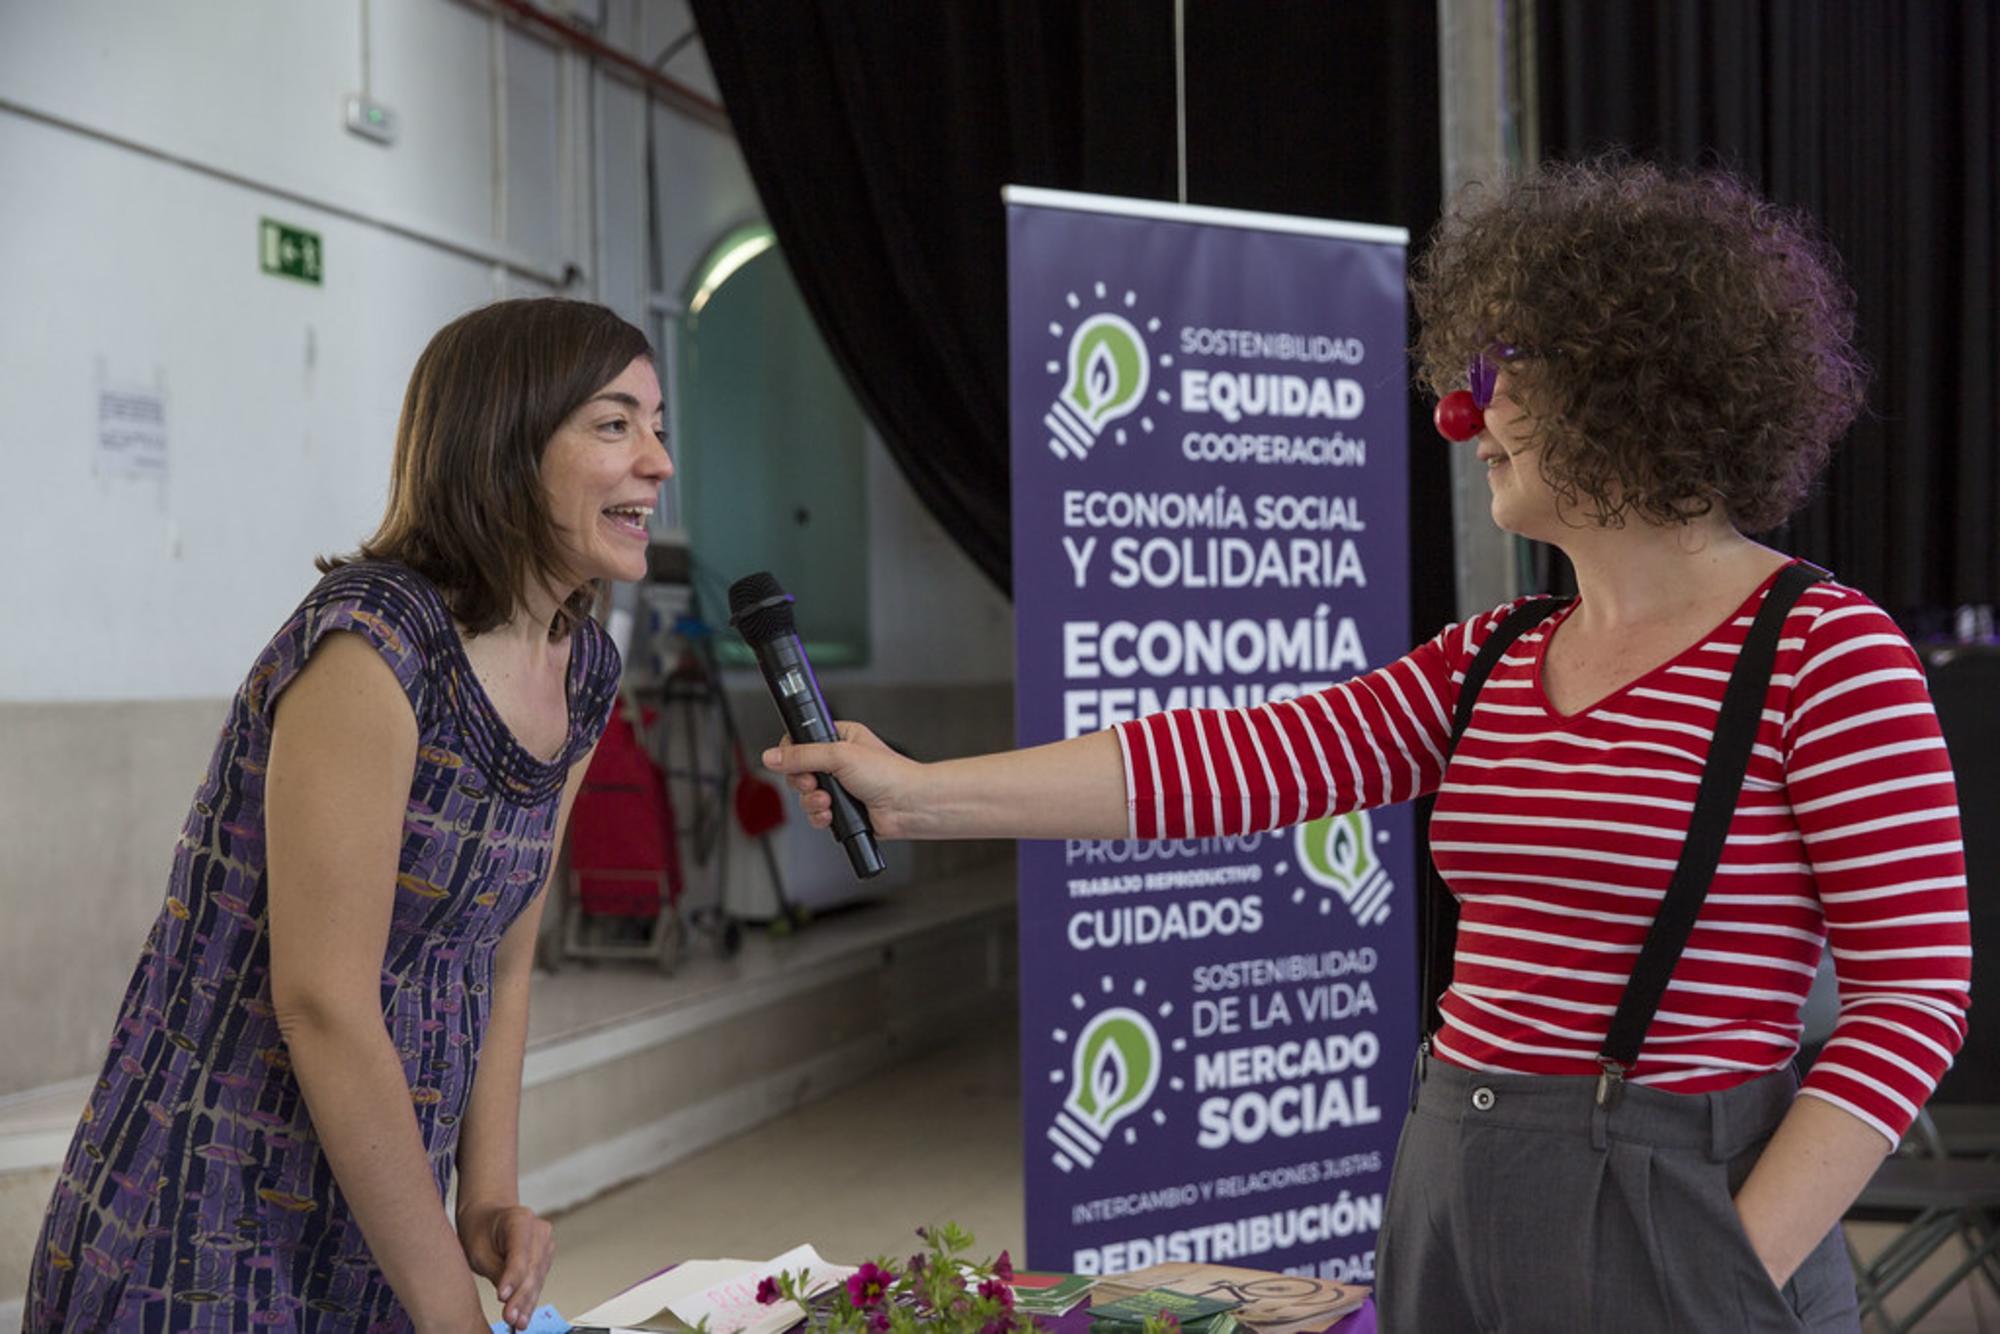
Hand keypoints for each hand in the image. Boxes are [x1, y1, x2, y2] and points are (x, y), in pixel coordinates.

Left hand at [458, 1201, 554, 1330]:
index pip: (519, 1253)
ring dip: (527, 1302)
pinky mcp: (545, 1258)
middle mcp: (539, 1230)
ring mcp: (546, 1244)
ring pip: (537, 1278)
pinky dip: (529, 1299)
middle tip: (510, 1318)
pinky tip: (524, 1316)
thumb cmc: (480, 1230)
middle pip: (532, 1268)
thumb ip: (495, 1270)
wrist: (487, 1217)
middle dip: (521, 1296)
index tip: (502, 1297)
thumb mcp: (478, 1250)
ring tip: (518, 1322)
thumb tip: (508, 1297)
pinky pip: (538, 1281)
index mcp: (520, 1219)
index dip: (512, 1277)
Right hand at [763, 721, 923, 837]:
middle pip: (798, 770)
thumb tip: (772, 756)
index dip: (791, 752)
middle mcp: (838, 761)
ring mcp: (839, 786)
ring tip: (828, 800)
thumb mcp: (840, 755)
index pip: (801, 740)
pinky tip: (831, 814)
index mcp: (840, 737)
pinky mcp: (841, 809)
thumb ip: (803, 755)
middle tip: (813, 782)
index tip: (791, 761)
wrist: (908, 805)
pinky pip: (816, 813)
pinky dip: (820, 816)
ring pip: (805, 795)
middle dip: (802, 781)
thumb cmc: (889, 774)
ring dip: (812, 801)